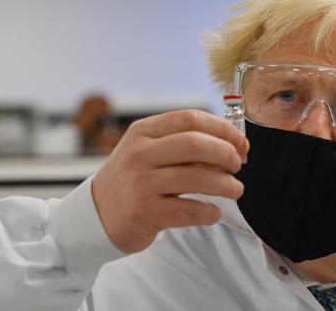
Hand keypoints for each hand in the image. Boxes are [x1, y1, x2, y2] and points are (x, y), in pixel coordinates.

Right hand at [91, 109, 248, 252]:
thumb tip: (231, 143)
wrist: (95, 216)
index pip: (190, 118)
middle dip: (227, 154)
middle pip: (196, 143)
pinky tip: (213, 212)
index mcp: (143, 132)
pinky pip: (189, 209)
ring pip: (196, 176)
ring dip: (226, 184)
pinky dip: (209, 212)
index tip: (240, 143)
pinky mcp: (144, 212)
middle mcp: (139, 153)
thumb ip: (181, 143)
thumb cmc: (131, 181)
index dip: (223, 129)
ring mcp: (141, 182)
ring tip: (235, 189)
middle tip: (237, 165)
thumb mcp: (147, 151)